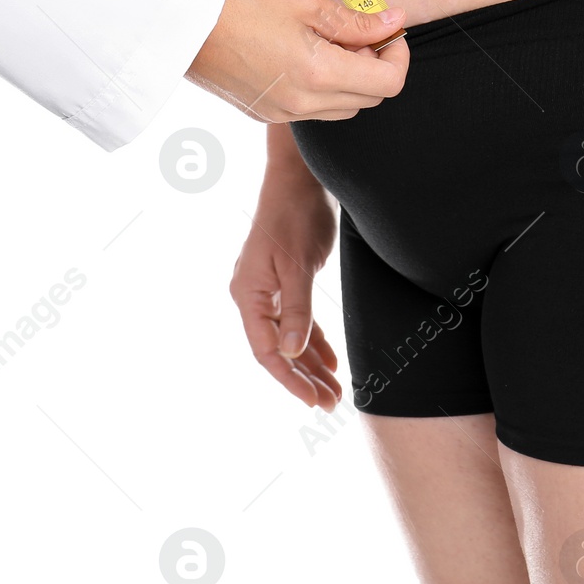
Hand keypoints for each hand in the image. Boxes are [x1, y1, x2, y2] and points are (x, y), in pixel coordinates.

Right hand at [186, 0, 410, 120]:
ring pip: (344, 108)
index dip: (398, 55)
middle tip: (358, 30)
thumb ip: (355, 20)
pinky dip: (323, 87)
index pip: (388, 83)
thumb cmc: (242, 4)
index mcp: (319, 75)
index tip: (388, 29)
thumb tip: (393, 22)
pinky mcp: (267, 115)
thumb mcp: (305, 2)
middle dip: (376, 65)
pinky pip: (314, 109)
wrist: (184, 26)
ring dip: (351, 79)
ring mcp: (284, 115)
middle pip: (370, 99)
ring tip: (328, 42)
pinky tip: (303, 55)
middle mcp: (305, 105)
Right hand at [231, 142, 341, 409]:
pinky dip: (314, 341)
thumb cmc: (294, 215)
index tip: (313, 401)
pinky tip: (330, 361)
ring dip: (311, 364)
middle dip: (303, 378)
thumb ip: (297, 309)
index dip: (289, 379)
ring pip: (290, 338)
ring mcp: (269, 290)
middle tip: (330, 403)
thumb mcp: (298, 265)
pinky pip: (299, 321)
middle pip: (277, 349)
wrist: (299, 179)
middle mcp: (254, 296)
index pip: (266, 350)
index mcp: (248, 294)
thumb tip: (292, 352)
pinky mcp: (287, 282)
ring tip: (334, 391)